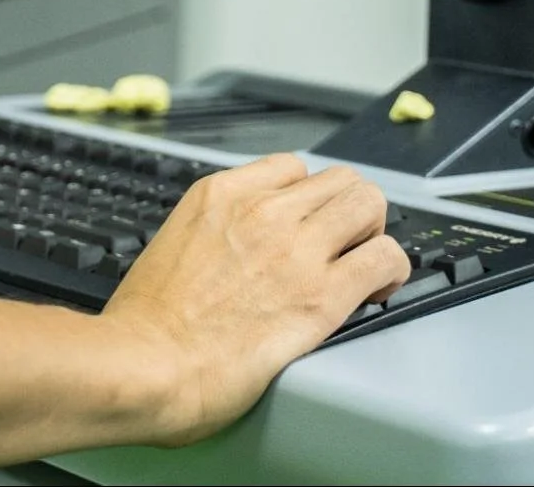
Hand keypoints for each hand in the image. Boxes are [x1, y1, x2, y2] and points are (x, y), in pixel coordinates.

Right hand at [101, 155, 409, 446]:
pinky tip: (377, 291)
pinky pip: (385, 257)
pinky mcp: (321, 296)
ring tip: (362, 266)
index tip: (307, 226)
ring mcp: (296, 249)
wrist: (142, 364)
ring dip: (373, 233)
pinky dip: (391, 271)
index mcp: (220, 195)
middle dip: (348, 211)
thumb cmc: (144, 325)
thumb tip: (228, 252)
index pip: (292, 168)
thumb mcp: (172, 244)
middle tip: (342, 247)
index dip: (306, 199)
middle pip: (340, 179)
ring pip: (369, 204)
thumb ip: (211, 234)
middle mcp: (263, 211)